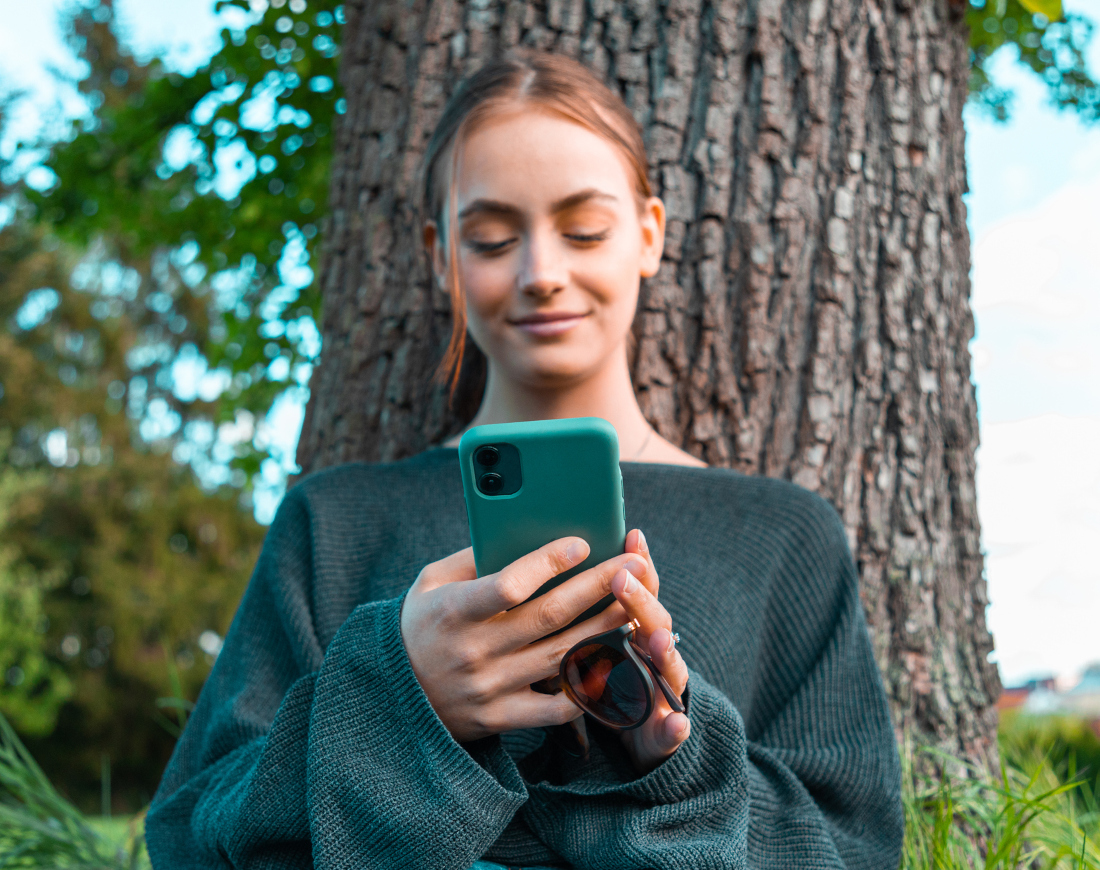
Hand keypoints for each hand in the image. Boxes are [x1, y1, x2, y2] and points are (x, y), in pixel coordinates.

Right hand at [400, 537, 648, 742]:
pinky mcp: (501, 718)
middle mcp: (473, 651)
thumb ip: (474, 557)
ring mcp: (489, 688)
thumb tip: (522, 528)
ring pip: (561, 656)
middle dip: (598, 586)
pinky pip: (556, 708)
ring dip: (605, 628)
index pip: (507, 586)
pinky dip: (587, 687)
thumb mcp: (432, 582)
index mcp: (453, 612)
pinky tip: (614, 662)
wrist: (391, 695)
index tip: (581, 543)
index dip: (547, 563)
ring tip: (636, 603)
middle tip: (633, 563)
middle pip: (549, 616)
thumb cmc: (419, 624)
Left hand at [610, 528, 689, 773]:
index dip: (639, 563)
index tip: (631, 535)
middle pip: (655, 622)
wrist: (644, 737)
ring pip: (670, 668)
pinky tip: (676, 724)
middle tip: (622, 578)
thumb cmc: (608, 678)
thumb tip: (553, 563)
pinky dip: (674, 727)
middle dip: (640, 601)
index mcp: (638, 626)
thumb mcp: (597, 638)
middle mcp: (656, 653)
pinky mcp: (666, 730)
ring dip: (666, 655)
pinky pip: (670, 730)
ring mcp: (664, 690)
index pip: (642, 589)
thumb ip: (589, 607)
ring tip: (658, 642)